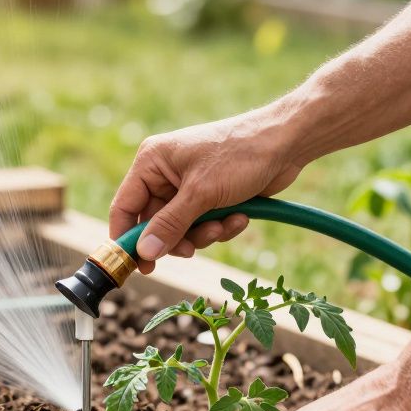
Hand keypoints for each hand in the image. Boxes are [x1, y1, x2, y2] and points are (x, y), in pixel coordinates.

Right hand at [110, 108, 306, 273]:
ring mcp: (188, 187)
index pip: (125, 207)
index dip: (128, 238)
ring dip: (204, 234)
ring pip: (181, 230)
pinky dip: (220, 227)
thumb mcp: (200, 194)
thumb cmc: (239, 155)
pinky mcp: (210, 197)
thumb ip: (169, 225)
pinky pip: (203, 226)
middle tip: (192, 249)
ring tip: (224, 224)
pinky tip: (239, 217)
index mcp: (152, 162)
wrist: (285, 144)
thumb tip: (144, 253)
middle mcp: (165, 175)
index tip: (137, 266)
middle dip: (178, 238)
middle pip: (154, 224)